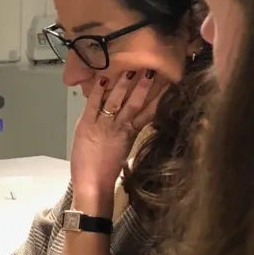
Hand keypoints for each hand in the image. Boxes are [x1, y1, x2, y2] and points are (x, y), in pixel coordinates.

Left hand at [70, 69, 168, 203]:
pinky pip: (93, 104)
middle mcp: (120, 127)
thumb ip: (128, 132)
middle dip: (143, 86)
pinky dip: (97, 91)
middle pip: (134, 103)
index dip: (158, 96)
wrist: (93, 184)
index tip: (167, 83)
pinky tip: (102, 79)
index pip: (148, 111)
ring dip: (123, 85)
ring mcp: (103, 125)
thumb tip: (132, 119)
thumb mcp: (124, 149)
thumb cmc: (107, 171)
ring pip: (116, 101)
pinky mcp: (86, 125)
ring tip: (131, 70)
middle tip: (151, 69)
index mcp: (131, 133)